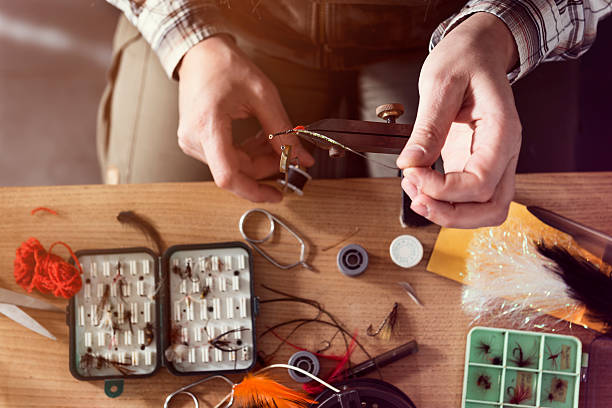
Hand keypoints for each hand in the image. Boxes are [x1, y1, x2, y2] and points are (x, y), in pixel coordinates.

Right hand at [177, 36, 313, 201]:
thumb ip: (283, 130)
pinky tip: (260, 140)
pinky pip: (225, 158)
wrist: (200, 54)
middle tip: (289, 155)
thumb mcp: (263, 95)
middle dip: (266, 167)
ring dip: (257, 159)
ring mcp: (192, 142)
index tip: (277, 193)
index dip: (255, 191)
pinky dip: (247, 154)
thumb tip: (301, 158)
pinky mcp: (196, 141)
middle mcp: (194, 139)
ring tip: (274, 140)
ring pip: (233, 167)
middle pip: (236, 171)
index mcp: (207, 126)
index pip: (228, 176)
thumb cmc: (225, 66)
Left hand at [397, 13, 520, 227]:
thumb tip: (410, 163)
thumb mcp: (440, 83)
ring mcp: (491, 161)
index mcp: (502, 131)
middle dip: (450, 213)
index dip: (444, 190)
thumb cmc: (465, 59)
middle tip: (415, 196)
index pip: (481, 182)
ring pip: (484, 210)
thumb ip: (428, 126)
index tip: (412, 173)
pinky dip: (444, 201)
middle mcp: (503, 152)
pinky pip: (467, 198)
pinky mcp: (473, 163)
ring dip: (448, 212)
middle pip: (491, 208)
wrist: (476, 50)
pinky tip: (419, 185)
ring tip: (415, 192)